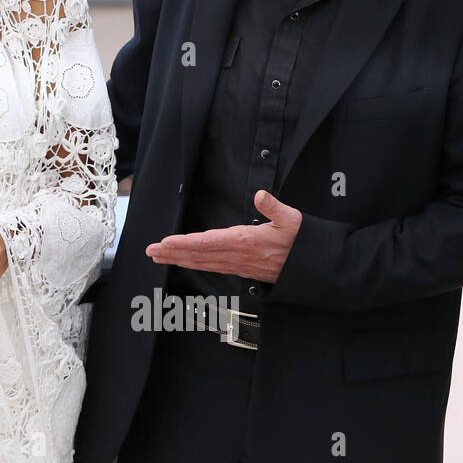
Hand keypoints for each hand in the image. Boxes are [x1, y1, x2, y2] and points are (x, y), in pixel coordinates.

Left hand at [144, 190, 301, 283]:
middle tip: (150, 251)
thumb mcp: (292, 219)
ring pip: (202, 262)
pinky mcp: (240, 268)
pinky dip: (193, 264)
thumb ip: (274, 207)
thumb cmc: (301, 241)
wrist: (312, 266)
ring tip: (159, 256)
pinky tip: (183, 261)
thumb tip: (260, 194)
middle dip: (173, 253)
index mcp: (245, 241)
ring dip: (179, 259)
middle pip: (198, 254)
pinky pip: (211, 266)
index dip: (185, 243)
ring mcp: (237, 264)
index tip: (166, 242)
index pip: (208, 242)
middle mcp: (237, 255)